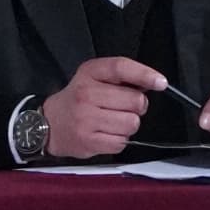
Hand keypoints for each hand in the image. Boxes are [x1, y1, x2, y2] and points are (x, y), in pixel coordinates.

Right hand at [41, 55, 170, 158]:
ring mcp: (86, 119)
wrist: (49, 124)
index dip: (145, 74)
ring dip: (128, 125)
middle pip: (135, 101)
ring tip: (112, 121)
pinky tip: (106, 133)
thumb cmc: (78, 99)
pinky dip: (119, 139)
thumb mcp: (93, 77)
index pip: (121, 67)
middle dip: (136, 106)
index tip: (160, 83)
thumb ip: (121, 77)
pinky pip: (122, 142)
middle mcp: (86, 94)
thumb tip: (153, 83)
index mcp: (89, 73)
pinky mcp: (88, 141)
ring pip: (131, 123)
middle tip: (123, 107)